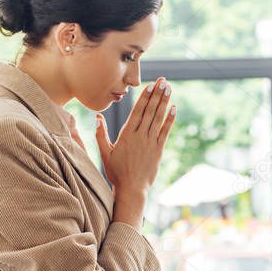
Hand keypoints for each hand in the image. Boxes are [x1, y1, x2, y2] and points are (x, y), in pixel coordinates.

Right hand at [94, 76, 175, 197]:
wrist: (131, 189)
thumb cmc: (116, 172)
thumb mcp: (104, 153)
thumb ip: (101, 134)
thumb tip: (97, 117)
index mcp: (127, 135)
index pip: (137, 112)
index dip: (145, 97)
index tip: (150, 85)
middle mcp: (140, 136)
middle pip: (150, 111)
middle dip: (157, 94)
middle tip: (163, 80)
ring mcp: (151, 143)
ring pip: (158, 118)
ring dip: (164, 102)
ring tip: (168, 88)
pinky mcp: (159, 150)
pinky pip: (165, 131)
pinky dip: (170, 119)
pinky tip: (174, 108)